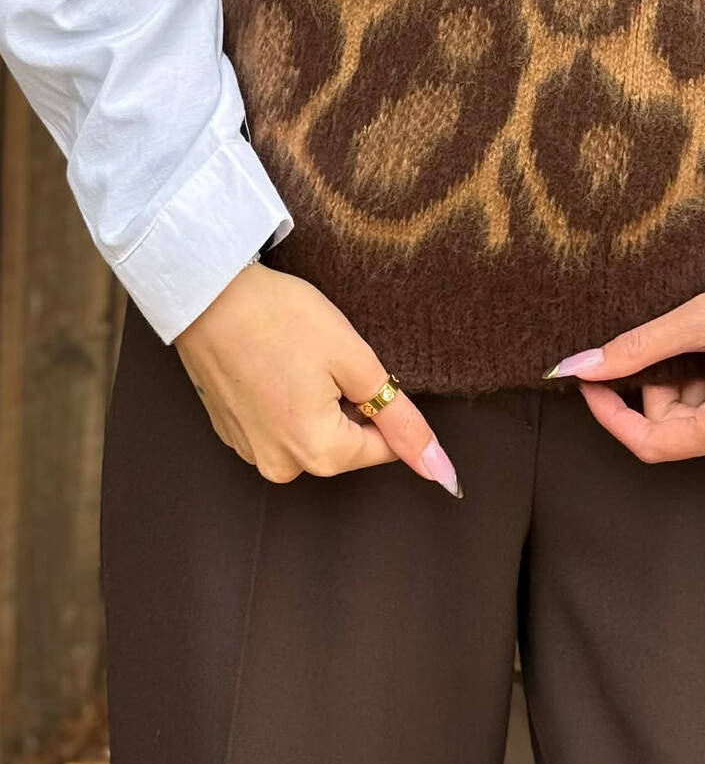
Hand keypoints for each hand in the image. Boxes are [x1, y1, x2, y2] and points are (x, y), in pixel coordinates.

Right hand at [173, 261, 461, 493]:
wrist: (207, 295)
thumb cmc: (281, 319)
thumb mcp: (354, 360)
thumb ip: (400, 419)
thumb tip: (440, 469)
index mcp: (318, 454)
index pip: (383, 448)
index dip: (384, 402)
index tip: (362, 367)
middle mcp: (281, 467)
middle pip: (346, 443)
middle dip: (348, 402)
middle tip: (325, 356)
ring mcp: (251, 451)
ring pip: (312, 432)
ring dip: (318, 400)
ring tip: (296, 357)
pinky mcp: (232, 432)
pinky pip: (279, 424)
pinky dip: (287, 398)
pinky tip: (275, 363)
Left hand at [547, 286, 704, 464]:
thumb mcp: (702, 320)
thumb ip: (638, 346)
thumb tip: (582, 365)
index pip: (649, 443)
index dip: (611, 413)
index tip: (590, 381)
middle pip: (675, 428)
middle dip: (662, 384)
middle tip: (679, 338)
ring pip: (698, 419)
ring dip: (689, 381)